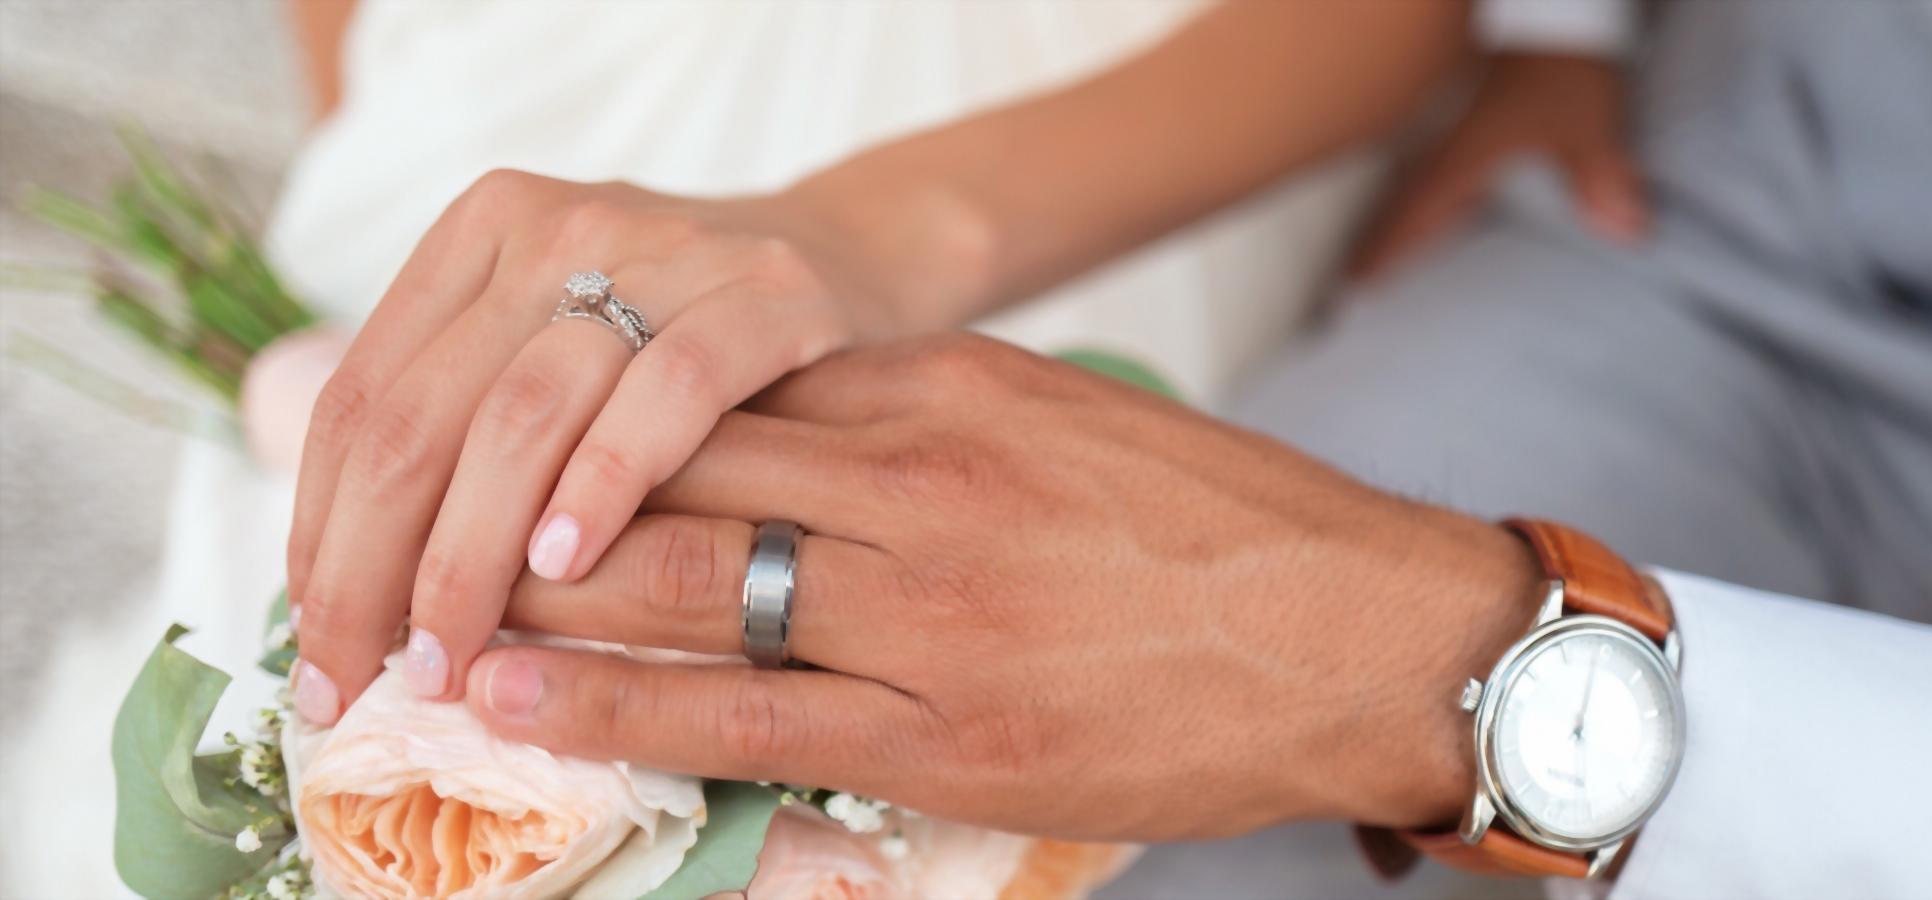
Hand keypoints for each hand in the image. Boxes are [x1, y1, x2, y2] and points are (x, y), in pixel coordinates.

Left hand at [286, 171, 912, 723]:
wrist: (857, 260)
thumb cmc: (685, 345)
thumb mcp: (559, 355)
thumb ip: (466, 433)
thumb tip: (350, 604)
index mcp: (480, 236)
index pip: (358, 402)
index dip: (319, 538)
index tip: (317, 655)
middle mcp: (554, 229)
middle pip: (421, 418)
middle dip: (373, 571)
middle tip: (365, 683)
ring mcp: (661, 250)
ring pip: (521, 415)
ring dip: (469, 556)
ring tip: (448, 658)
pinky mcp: (763, 292)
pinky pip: (666, 393)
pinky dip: (603, 483)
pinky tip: (566, 566)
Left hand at [459, 334, 1541, 840]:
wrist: (1364, 635)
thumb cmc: (1227, 529)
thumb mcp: (1071, 422)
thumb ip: (934, 419)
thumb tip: (809, 432)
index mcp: (950, 392)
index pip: (730, 389)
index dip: (600, 417)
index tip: (518, 437)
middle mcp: (920, 481)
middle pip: (676, 470)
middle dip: (536, 498)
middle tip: (422, 519)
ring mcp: (929, 607)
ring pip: (686, 582)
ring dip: (539, 594)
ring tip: (423, 611)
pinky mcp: (947, 727)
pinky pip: (743, 712)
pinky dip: (612, 703)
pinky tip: (517, 696)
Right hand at [1351, 53, 1646, 279]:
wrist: (1557, 12)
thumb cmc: (1561, 64)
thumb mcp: (1585, 122)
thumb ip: (1602, 178)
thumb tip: (1628, 231)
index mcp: (1467, 156)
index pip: (1416, 211)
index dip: (1386, 247)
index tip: (1355, 281)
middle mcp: (1454, 145)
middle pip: (1405, 201)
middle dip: (1380, 237)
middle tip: (1352, 274)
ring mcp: (1461, 129)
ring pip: (1419, 183)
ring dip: (1399, 215)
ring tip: (1380, 246)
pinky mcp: (1479, 116)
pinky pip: (1443, 166)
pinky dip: (1430, 191)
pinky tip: (1442, 206)